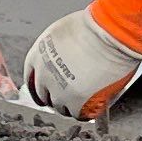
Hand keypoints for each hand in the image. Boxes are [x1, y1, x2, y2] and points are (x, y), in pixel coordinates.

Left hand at [25, 9, 141, 118]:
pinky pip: (78, 114)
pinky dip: (86, 112)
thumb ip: (57, 50)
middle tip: (69, 95)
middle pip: (43, 95)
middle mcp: (44, 74)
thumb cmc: (94, 26)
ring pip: (60, 107)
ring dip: (71, 104)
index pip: (31, 77)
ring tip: (87, 96)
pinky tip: (95, 104)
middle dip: (55, 96)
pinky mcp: (76, 102)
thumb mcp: (63, 32)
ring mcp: (58, 90)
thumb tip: (63, 60)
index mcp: (38, 54)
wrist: (111, 33)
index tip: (47, 89)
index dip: (40, 85)